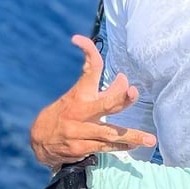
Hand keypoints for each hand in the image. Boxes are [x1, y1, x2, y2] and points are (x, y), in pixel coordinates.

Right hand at [30, 35, 156, 168]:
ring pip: (109, 132)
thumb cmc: (65, 115)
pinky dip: (121, 147)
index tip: (78, 40)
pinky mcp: (80, 148)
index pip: (88, 70)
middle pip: (105, 103)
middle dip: (120, 98)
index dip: (87, 51)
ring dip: (131, 136)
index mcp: (79, 94)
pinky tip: (133, 146)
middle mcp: (80, 111)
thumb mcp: (79, 99)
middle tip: (133, 91)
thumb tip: (124, 80)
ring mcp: (79, 131)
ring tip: (150, 139)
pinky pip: (105, 147)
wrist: (39, 142)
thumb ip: (104, 91)